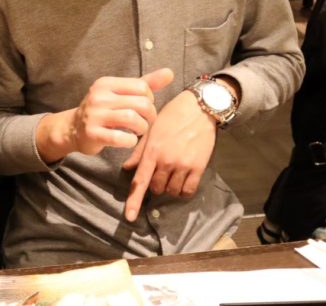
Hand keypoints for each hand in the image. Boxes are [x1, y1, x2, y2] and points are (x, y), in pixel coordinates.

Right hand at [36, 69, 172, 163]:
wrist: (73, 129)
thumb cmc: (103, 110)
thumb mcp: (121, 93)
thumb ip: (146, 83)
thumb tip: (169, 73)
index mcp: (107, 83)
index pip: (142, 87)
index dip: (150, 100)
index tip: (143, 108)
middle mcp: (99, 96)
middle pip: (142, 103)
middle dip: (150, 116)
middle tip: (145, 122)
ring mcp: (94, 115)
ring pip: (133, 119)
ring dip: (142, 129)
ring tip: (138, 131)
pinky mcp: (92, 133)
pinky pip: (122, 138)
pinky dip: (130, 141)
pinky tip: (128, 140)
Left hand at [122, 89, 217, 221]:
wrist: (199, 109)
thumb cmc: (171, 116)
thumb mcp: (151, 130)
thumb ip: (139, 152)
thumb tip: (127, 169)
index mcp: (152, 152)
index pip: (140, 182)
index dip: (133, 201)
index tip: (129, 217)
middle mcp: (166, 161)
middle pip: (156, 188)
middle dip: (155, 186)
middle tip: (159, 174)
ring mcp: (183, 165)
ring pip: (172, 191)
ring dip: (169, 188)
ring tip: (171, 174)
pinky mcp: (198, 167)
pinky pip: (188, 190)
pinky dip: (183, 190)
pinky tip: (182, 182)